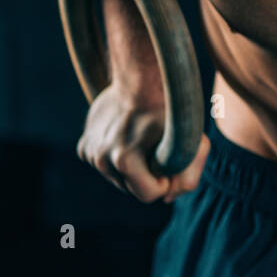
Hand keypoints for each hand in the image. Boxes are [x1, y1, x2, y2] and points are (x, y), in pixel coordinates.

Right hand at [76, 81, 209, 202]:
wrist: (140, 78)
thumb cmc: (171, 111)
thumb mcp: (192, 144)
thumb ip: (187, 179)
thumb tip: (167, 198)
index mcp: (123, 160)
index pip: (149, 195)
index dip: (164, 181)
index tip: (168, 160)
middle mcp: (101, 158)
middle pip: (132, 188)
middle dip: (147, 175)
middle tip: (156, 146)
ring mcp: (90, 152)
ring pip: (118, 177)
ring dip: (132, 166)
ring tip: (140, 139)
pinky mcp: (84, 146)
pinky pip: (106, 164)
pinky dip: (115, 156)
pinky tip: (125, 136)